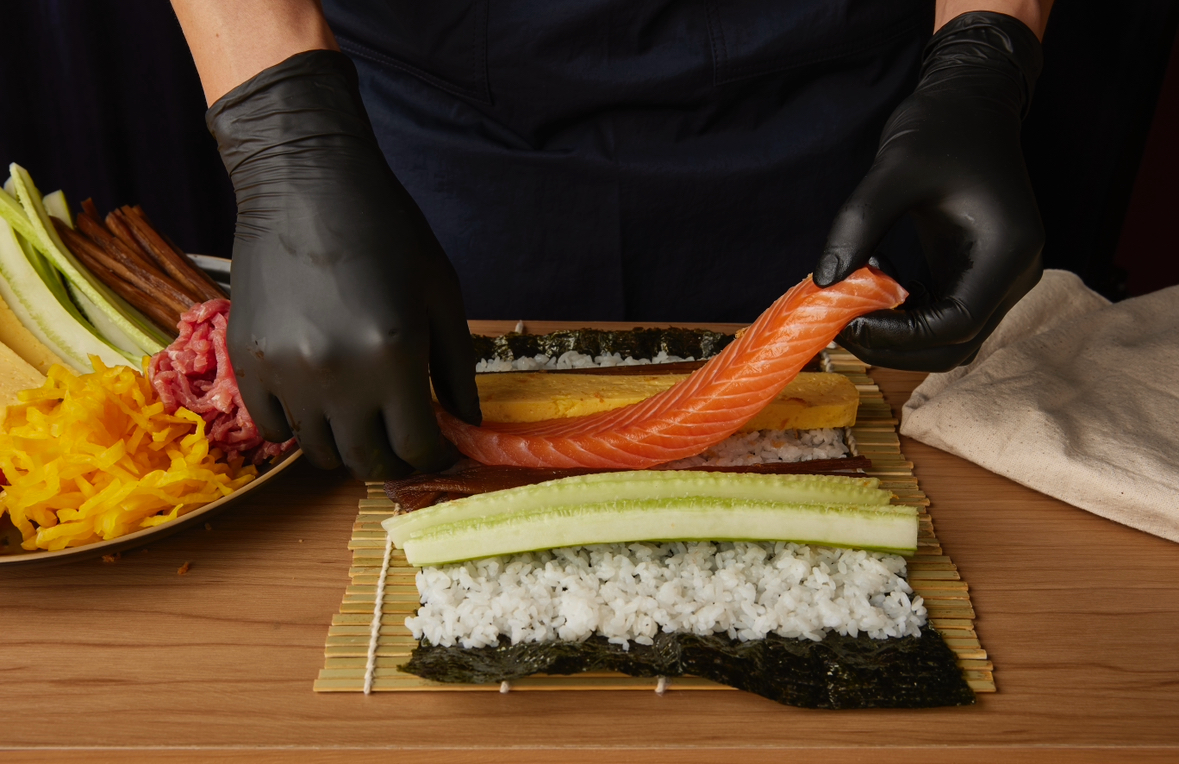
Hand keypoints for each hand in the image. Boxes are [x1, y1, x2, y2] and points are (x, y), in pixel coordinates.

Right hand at [207, 51, 480, 479]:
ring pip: (320, 453)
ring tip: (365, 418)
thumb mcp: (441, 294)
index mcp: (394, 355)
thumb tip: (469, 424)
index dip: (437, 457)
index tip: (442, 448)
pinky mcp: (248, 363)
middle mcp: (337, 376)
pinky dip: (302, 427)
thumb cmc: (387, 230)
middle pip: (368, 462)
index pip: (417, 447)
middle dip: (395, 459)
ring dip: (349, 446)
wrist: (303, 181)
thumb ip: (457, 367)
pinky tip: (322, 401)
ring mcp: (285, 373)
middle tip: (405, 440)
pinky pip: (274, 430)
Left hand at [815, 12, 1044, 371]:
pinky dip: (906, 315)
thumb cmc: (941, 125)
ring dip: (898, 335)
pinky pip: (943, 315)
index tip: (849, 322)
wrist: (972, 98)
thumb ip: (858, 225)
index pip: (957, 324)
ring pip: (949, 337)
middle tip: (841, 327)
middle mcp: (1014, 273)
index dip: (900, 336)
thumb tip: (824, 283)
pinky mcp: (978, 273)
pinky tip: (875, 281)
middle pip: (956, 344)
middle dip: (896, 346)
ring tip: (853, 303)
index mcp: (1007, 251)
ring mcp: (999, 277)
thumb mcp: (893, 169)